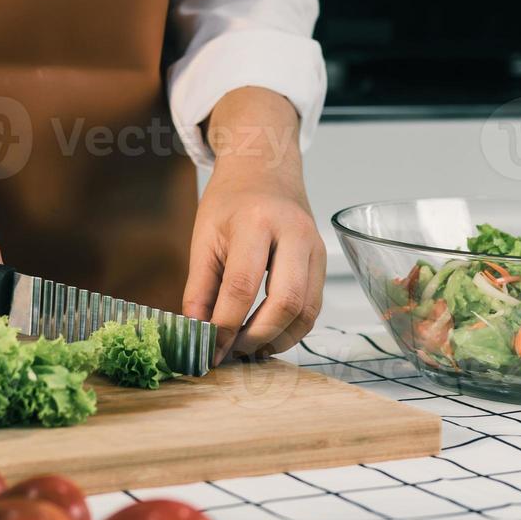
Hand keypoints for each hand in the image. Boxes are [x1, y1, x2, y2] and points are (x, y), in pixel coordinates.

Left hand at [182, 89, 324, 361]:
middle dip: (258, 337)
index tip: (210, 350)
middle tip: (233, 351)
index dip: (225, 326)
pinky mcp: (323, 259)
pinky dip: (292, 329)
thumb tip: (197, 334)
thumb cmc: (231, 200)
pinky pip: (314, 305)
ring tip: (250, 348)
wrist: (265, 168)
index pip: (242, 286)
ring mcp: (315, 246)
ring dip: (278, 338)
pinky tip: (268, 335)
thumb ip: (199, 288)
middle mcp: (293, 233)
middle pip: (286, 301)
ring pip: (307, 310)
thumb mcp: (204, 237)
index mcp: (256, 222)